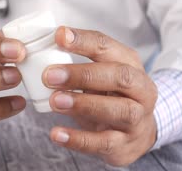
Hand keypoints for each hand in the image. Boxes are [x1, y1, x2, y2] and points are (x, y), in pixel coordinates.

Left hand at [42, 27, 157, 166]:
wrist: (138, 132)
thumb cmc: (112, 95)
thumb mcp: (102, 74)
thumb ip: (79, 64)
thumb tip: (40, 53)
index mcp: (131, 65)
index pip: (109, 47)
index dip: (84, 41)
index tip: (58, 36)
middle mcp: (141, 90)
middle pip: (119, 77)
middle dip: (83, 74)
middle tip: (49, 75)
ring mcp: (137, 120)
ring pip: (118, 110)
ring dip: (84, 104)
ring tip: (54, 101)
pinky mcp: (125, 145)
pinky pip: (103, 143)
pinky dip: (79, 139)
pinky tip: (57, 134)